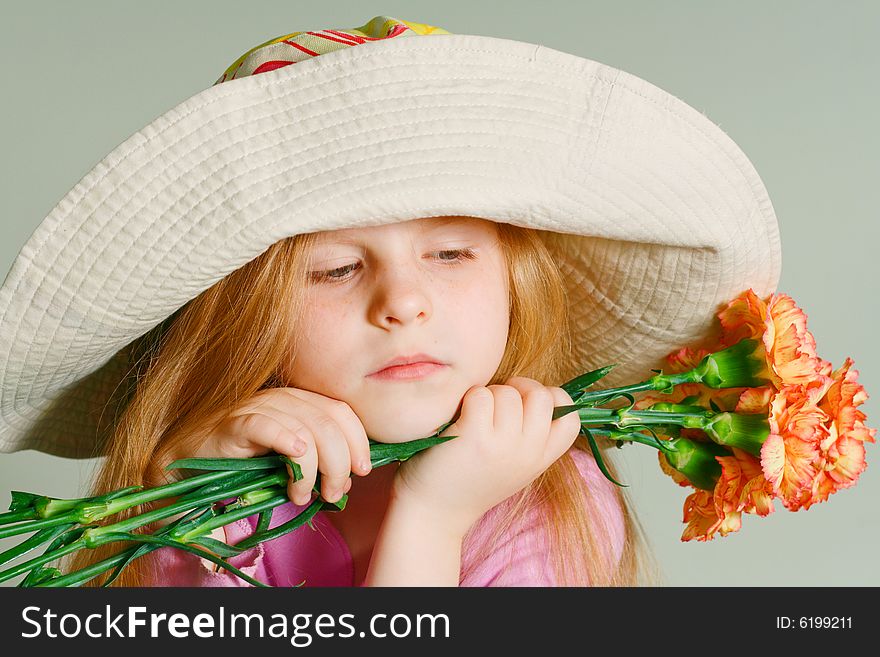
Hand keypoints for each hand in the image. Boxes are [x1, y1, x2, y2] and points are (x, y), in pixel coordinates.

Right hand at [171, 388, 372, 504]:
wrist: (186, 458)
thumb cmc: (240, 460)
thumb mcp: (286, 462)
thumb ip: (316, 465)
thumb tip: (345, 482)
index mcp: (299, 402)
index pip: (341, 412)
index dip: (358, 440)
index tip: (362, 470)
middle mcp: (282, 398)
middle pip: (328, 423)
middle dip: (339, 462)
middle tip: (333, 493)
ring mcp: (257, 406)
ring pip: (304, 429)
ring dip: (312, 469)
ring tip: (303, 495)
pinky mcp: (234, 422)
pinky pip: (266, 425)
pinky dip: (286, 440)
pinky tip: (295, 459)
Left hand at [391, 377, 581, 534]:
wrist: (432, 515)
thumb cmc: (469, 480)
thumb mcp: (514, 466)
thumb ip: (530, 437)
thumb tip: (535, 392)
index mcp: (540, 459)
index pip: (570, 417)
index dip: (551, 399)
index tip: (525, 406)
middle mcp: (527, 453)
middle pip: (542, 395)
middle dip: (518, 390)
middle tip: (496, 405)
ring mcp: (503, 446)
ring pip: (508, 392)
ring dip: (488, 395)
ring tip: (472, 417)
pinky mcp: (474, 437)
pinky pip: (480, 395)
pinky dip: (467, 399)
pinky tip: (458, 420)